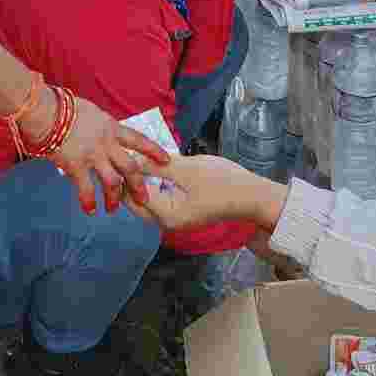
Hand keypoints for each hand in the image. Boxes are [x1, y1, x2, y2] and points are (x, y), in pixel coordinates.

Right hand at [42, 95, 167, 215]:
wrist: (46, 111)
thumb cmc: (63, 108)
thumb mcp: (90, 113)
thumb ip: (99, 127)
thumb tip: (100, 134)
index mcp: (111, 127)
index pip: (139, 139)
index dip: (154, 150)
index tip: (166, 159)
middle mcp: (106, 143)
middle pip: (130, 167)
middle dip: (138, 184)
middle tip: (144, 198)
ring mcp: (93, 155)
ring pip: (113, 181)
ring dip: (114, 198)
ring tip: (113, 209)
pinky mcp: (76, 165)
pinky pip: (87, 188)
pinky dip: (89, 201)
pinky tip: (90, 210)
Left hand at [139, 154, 288, 231]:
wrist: (252, 196)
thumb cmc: (222, 182)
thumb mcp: (187, 169)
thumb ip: (157, 165)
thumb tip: (133, 160)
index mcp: (165, 214)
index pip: (131, 195)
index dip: (125, 174)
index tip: (123, 153)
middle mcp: (166, 222)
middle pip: (136, 202)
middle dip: (130, 182)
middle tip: (130, 157)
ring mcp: (175, 220)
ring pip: (147, 201)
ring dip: (142, 183)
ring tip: (141, 160)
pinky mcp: (183, 213)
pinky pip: (159, 200)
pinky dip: (154, 186)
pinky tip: (157, 169)